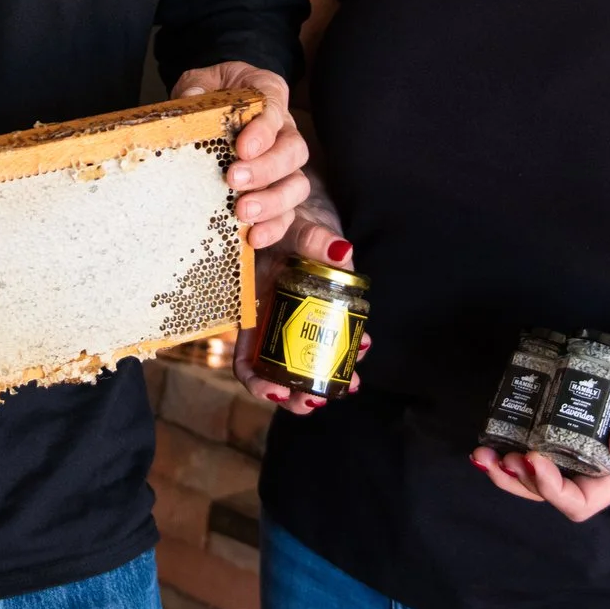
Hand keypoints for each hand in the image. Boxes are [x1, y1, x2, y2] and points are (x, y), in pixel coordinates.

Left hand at [171, 61, 308, 248]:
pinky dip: (273, 227)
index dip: (263, 131)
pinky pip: (287, 213)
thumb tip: (192, 98)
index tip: (243, 148)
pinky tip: (253, 236)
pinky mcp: (276, 192)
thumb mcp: (199, 81)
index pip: (275, 109)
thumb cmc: (210, 93)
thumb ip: (196, 87)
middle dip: (266, 169)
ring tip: (243, 212)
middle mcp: (284, 130)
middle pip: (293, 150)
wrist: (212, 106)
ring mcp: (283, 164)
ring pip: (297, 184)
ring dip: (273, 202)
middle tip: (234, 180)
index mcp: (268, 94)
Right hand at [231, 217, 369, 414]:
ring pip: (306, 363)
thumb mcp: (294, 227)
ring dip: (327, 379)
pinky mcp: (319, 313)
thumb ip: (314, 238)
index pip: (245, 359)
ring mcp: (296, 320)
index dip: (256, 381)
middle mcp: (272, 321)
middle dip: (297, 394)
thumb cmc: (286, 219)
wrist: (297, 208)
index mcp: (253, 310)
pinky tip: (364, 344)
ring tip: (352, 382)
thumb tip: (343, 252)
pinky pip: (329, 339)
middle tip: (318, 399)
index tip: (277, 391)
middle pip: (277, 372)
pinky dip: (346, 349)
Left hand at [471, 338, 609, 520]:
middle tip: (497, 457)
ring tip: (483, 452)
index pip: (581, 503)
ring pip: (532, 473)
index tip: (535, 459)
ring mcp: (571, 446)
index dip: (553, 491)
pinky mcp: (558, 423)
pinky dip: (507, 441)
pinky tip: (491, 433)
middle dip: (518, 480)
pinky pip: (530, 441)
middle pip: (546, 493)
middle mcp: (589, 466)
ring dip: (504, 468)